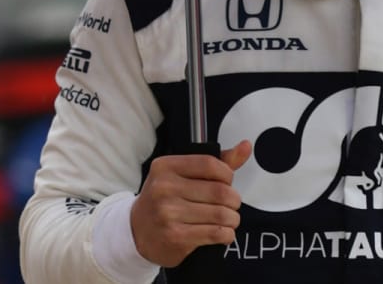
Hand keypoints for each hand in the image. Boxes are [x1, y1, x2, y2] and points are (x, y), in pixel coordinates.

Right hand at [130, 140, 252, 266]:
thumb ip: (216, 162)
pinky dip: (227, 234)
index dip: (227, 174)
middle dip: (233, 200)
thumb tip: (246, 145)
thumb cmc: (164, 199)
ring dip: (232, 219)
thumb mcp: (182, 174)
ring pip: (220, 214)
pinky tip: (224, 232)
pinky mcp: (175, 236)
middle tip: (232, 204)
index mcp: (166, 167)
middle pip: (219, 191)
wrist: (136, 232)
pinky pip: (215, 233)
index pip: (210, 164)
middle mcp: (164, 188)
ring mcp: (168, 214)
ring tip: (229, 219)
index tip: (227, 182)